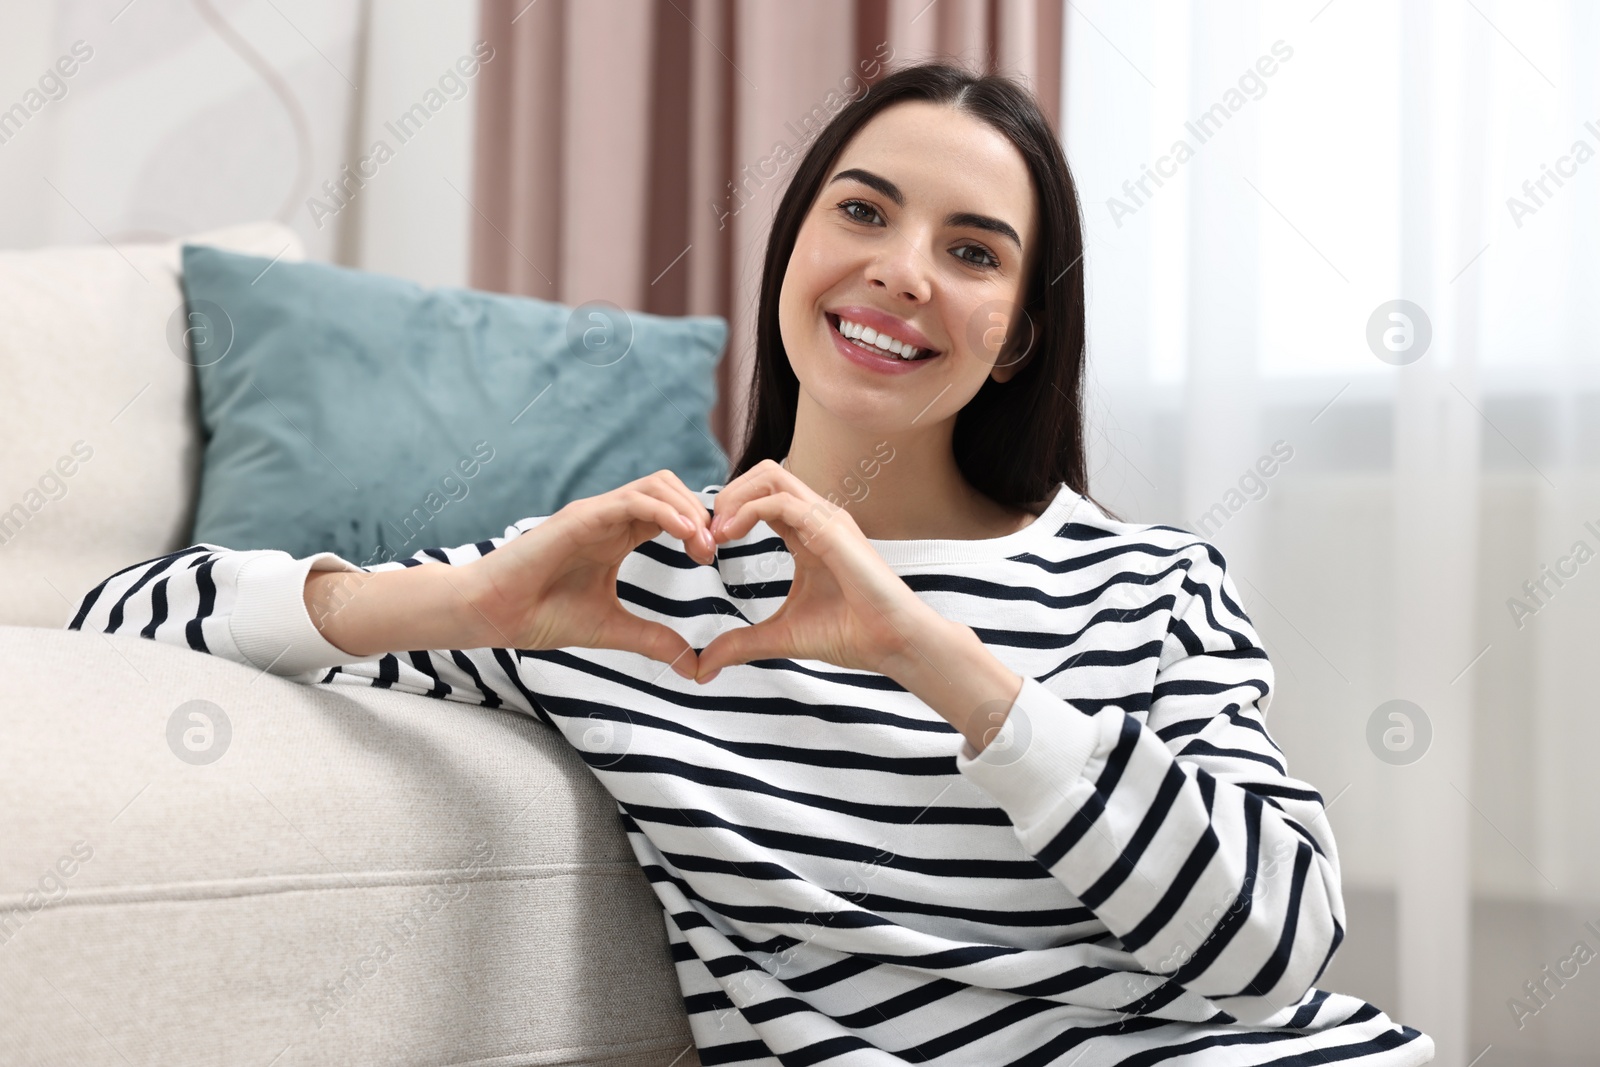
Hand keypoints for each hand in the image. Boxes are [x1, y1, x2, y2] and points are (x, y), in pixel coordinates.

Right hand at [465, 470, 716, 677]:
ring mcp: (595, 514)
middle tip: (713, 551)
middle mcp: (609, 518)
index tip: (712, 560)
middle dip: (701, 513)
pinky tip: (685, 534)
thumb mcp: (611, 629)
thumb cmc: (542, 615)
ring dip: (688, 509)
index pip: (671, 513)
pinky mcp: (580, 518)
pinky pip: (631, 501)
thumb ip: (652, 640)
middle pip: (670, 489)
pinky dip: (665, 512)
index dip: (699, 528)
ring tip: (703, 544)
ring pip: (656, 486)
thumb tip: (692, 666)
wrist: (494, 615)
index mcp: (617, 536)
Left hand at [694, 459, 943, 682]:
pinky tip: (730, 537)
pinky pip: (782, 500)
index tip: (706, 546)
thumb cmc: (850, 635)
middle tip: (706, 534)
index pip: (762, 498)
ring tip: (716, 533)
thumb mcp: (781, 636)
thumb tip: (704, 667)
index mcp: (807, 533)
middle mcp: (817, 518)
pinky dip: (749, 511)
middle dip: (727, 495)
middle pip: (764, 474)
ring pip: (771, 475)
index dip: (728, 513)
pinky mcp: (831, 528)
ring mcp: (826, 518)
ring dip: (734, 498)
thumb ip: (741, 644)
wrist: (892, 643)